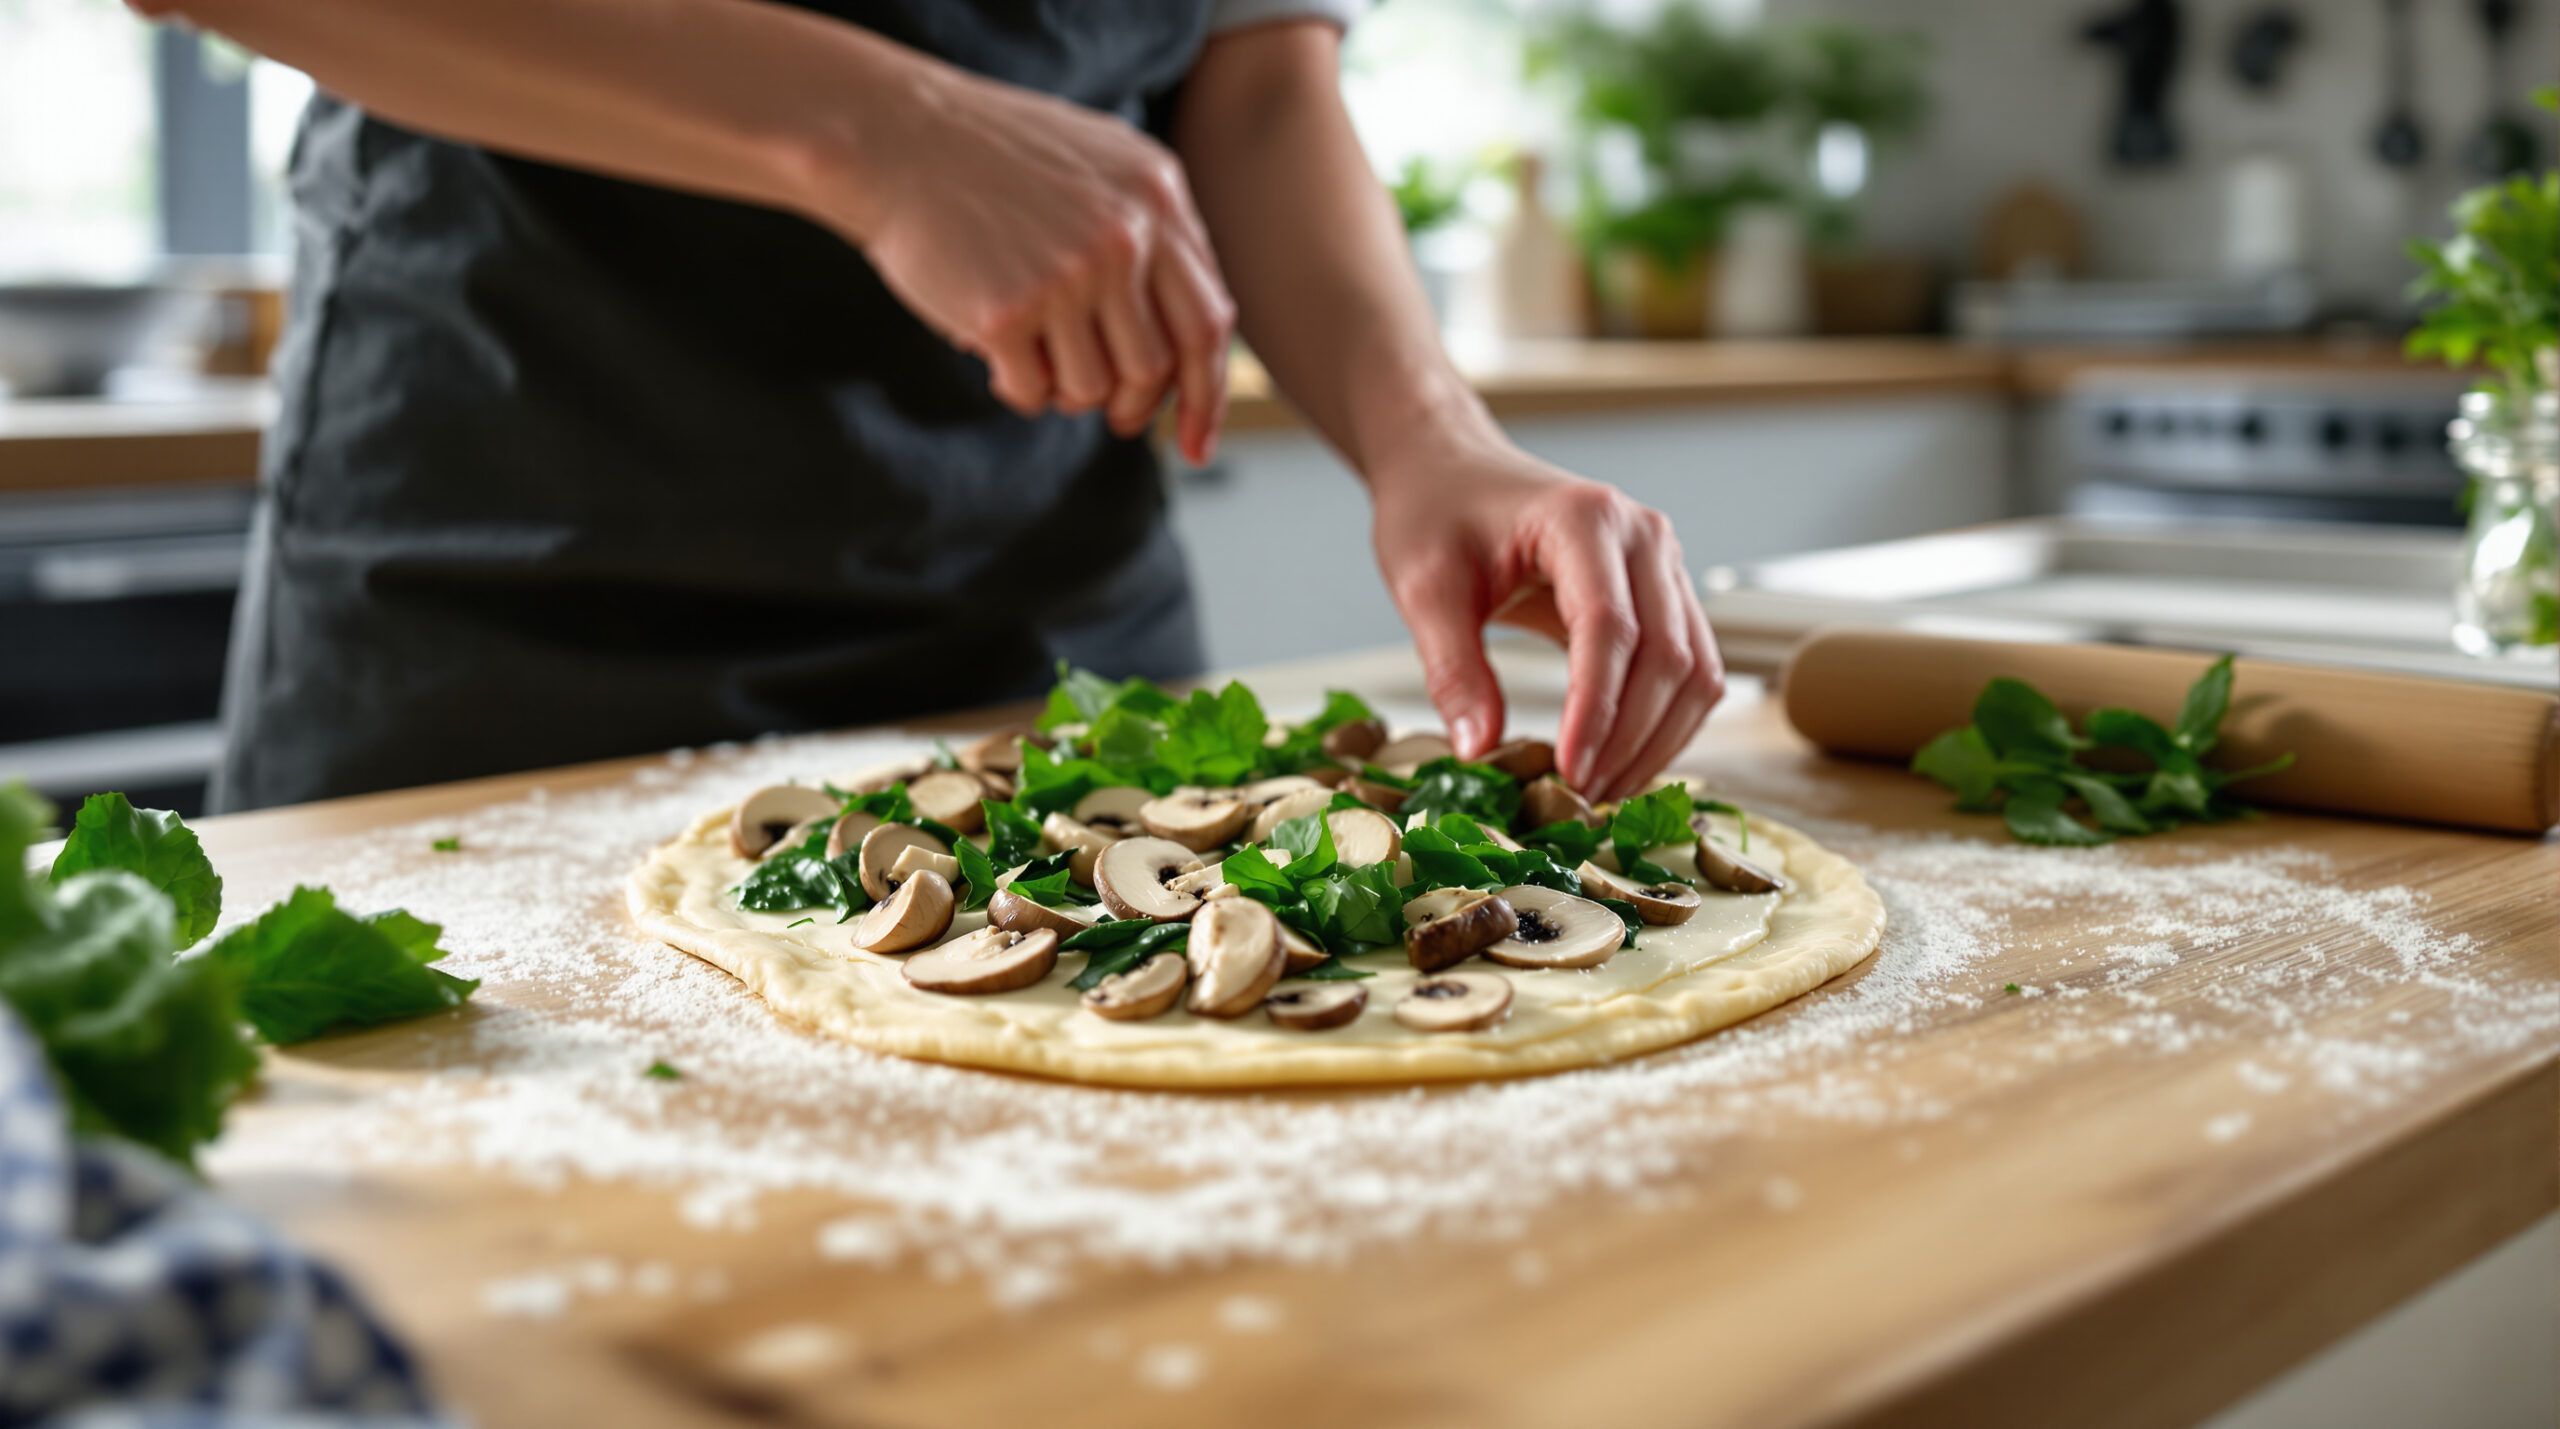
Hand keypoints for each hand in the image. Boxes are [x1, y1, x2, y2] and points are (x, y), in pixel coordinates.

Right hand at [836, 67, 1234, 462]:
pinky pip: (1034, 392)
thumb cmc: (993, 160)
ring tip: (1036, 355)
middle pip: (1158, 366)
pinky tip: (998, 357)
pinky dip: (1019, 389)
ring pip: (1095, 387)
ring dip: (1066, 391)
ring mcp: (1066, 273)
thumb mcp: (1098, 166)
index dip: (1207, 393)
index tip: (1197, 443)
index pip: (1209, 320)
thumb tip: (1192, 343)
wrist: (894, 137)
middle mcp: (1123, 234)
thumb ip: (1152, 231)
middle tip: (1118, 420)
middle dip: (1138, 408)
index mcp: (1157, 196)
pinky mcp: (1007, 309)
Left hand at [1369, 436, 1724, 802]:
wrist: (1452, 469)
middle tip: (1579, 798)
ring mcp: (1663, 562)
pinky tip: (1621, 759)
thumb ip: (1453, 669)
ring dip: (1657, 740)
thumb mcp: (1423, 589)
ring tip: (1600, 790)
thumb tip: (1481, 751)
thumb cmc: (1436, 514)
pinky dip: (1666, 722)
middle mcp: (1643, 535)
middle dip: (1629, 739)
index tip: (1569, 774)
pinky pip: (1691, 667)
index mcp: (1583, 519)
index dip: (1597, 711)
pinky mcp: (1665, 591)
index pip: (1610, 629)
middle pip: (1667, 656)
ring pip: (1695, 670)